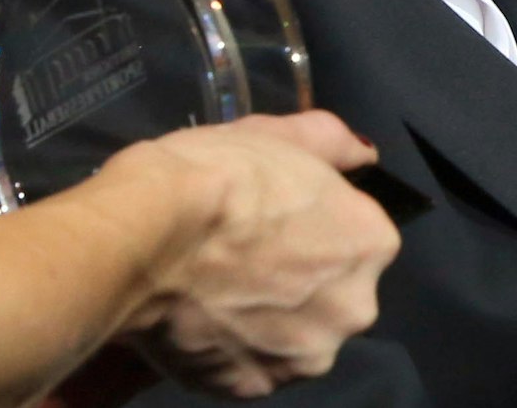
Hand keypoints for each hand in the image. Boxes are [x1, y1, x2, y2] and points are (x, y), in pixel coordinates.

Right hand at [111, 110, 399, 397]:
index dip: (316, 226)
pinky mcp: (251, 389)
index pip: (356, 236)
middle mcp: (354, 308)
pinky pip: (250, 367)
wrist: (145, 235)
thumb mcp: (281, 134)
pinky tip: (202, 319)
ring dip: (270, 321)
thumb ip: (334, 144)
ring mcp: (303, 356)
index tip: (277, 221)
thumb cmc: (220, 175)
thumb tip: (364, 155)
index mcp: (371, 243)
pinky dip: (232, 350)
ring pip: (294, 337)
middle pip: (333, 294)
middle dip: (301, 281)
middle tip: (246, 257)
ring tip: (219, 290)